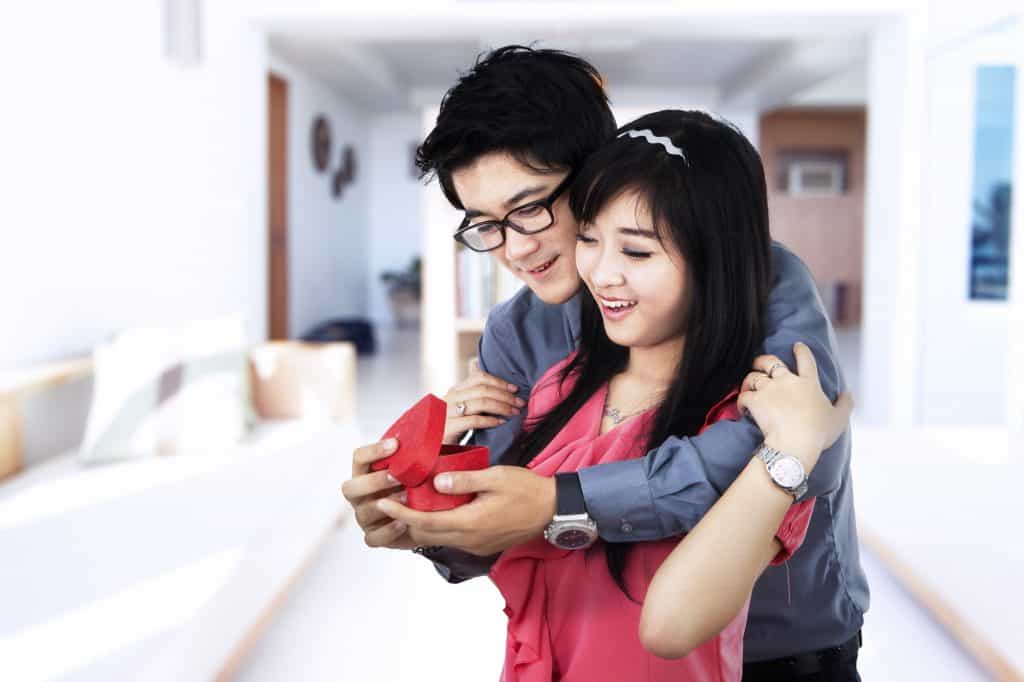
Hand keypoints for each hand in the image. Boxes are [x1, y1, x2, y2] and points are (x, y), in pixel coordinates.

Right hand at [340, 439, 415, 549]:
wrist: (420, 514)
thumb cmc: (415, 483)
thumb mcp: (414, 466)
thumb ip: (415, 454)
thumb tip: (433, 432)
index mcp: (364, 473)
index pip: (358, 458)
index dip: (374, 451)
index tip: (396, 444)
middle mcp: (359, 495)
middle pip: (350, 488)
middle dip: (374, 481)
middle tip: (398, 476)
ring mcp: (364, 517)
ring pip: (363, 512)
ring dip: (386, 505)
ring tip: (408, 498)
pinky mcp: (373, 536)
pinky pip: (373, 538)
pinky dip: (388, 531)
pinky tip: (403, 523)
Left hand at [375, 465, 555, 555]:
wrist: (553, 510)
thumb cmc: (527, 489)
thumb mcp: (495, 477)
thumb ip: (464, 480)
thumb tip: (434, 484)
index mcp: (471, 523)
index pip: (426, 523)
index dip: (401, 514)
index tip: (383, 502)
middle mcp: (470, 539)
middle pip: (427, 535)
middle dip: (404, 522)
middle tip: (388, 503)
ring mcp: (476, 545)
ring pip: (438, 539)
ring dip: (420, 526)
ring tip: (406, 507)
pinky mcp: (482, 545)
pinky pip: (452, 539)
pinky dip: (438, 527)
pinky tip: (434, 512)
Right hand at [442, 358, 524, 443]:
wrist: (431, 446)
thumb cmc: (450, 425)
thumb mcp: (459, 405)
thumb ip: (470, 390)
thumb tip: (476, 363)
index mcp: (455, 390)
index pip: (479, 377)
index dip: (500, 381)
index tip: (515, 389)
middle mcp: (451, 398)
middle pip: (483, 389)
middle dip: (505, 395)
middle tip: (520, 403)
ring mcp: (448, 412)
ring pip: (481, 403)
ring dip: (502, 407)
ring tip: (514, 412)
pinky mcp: (449, 428)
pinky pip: (474, 420)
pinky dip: (490, 420)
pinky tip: (501, 422)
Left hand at [738, 342, 853, 469]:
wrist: (795, 443)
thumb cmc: (818, 433)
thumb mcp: (839, 419)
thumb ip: (845, 404)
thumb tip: (850, 394)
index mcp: (808, 383)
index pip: (805, 360)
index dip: (801, 350)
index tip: (796, 345)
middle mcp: (787, 381)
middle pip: (771, 362)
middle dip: (763, 360)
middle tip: (759, 362)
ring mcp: (769, 389)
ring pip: (754, 377)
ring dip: (749, 380)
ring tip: (748, 386)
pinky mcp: (755, 400)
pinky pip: (744, 395)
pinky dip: (742, 400)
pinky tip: (742, 406)